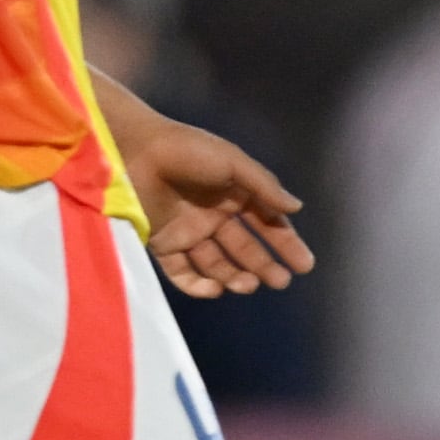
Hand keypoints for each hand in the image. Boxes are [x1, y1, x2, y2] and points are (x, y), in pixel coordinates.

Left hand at [119, 114, 312, 297]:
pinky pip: (182, 271)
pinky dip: (197, 285)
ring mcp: (188, 231)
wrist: (135, 151)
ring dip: (234, 277)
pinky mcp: (162, 243)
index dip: (285, 244)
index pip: (266, 223)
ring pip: (216, 263)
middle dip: (264, 266)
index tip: (304, 265)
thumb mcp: (233, 162)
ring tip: (248, 285)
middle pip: (244, 247)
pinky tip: (215, 289)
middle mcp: (213, 215)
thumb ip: (263, 187)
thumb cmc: (187, 150)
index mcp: (233, 193)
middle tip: (280, 282)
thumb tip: (296, 208)